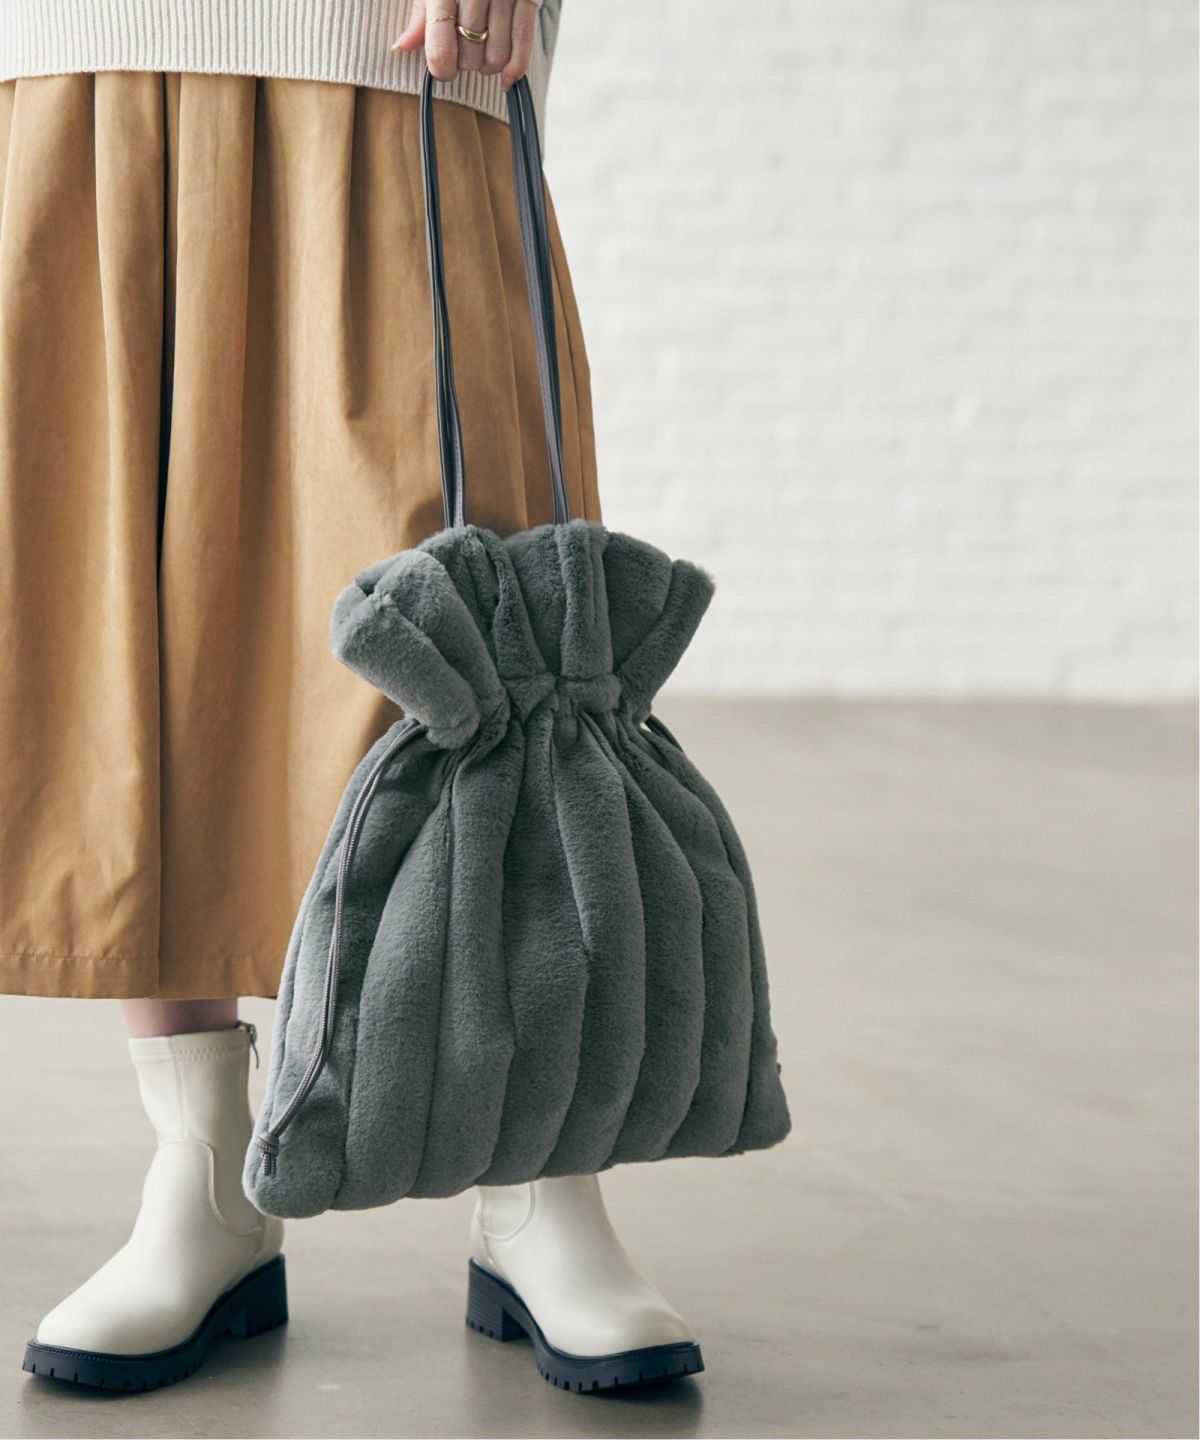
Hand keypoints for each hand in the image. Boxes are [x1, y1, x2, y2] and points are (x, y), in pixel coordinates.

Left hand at [392, 0, 540, 88]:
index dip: (441, 69)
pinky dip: (515, 67)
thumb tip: (401, 47)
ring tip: (482, 50)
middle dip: (466, 62)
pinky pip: (523, 42)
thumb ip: (420, 17)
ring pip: (496, 56)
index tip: (442, 69)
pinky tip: (507, 78)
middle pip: (470, 57)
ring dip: (487, 65)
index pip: (442, 50)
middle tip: (464, 49)